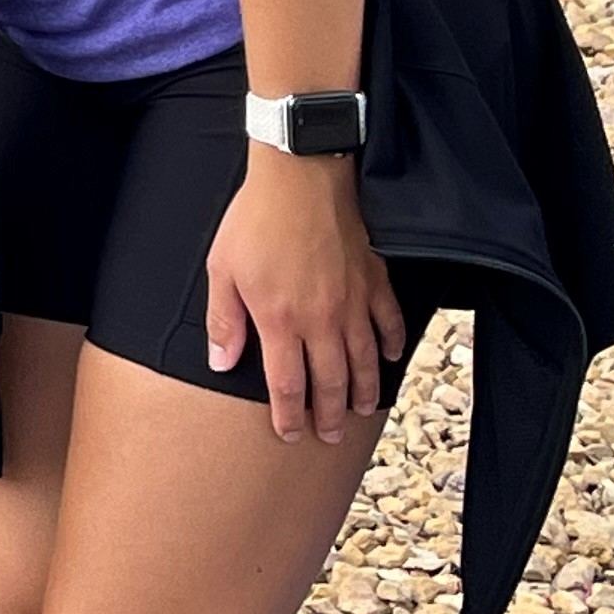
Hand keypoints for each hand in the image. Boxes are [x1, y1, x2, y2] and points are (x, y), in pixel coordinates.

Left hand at [203, 147, 405, 441]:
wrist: (300, 178)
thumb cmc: (254, 220)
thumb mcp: (222, 269)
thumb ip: (224, 320)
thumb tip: (220, 363)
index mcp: (279, 320)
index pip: (287, 384)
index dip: (290, 415)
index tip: (291, 434)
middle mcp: (321, 320)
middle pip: (329, 381)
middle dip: (329, 415)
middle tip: (330, 436)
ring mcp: (353, 302)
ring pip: (364, 361)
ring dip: (363, 391)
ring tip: (360, 410)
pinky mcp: (374, 280)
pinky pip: (389, 322)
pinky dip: (392, 344)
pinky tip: (390, 358)